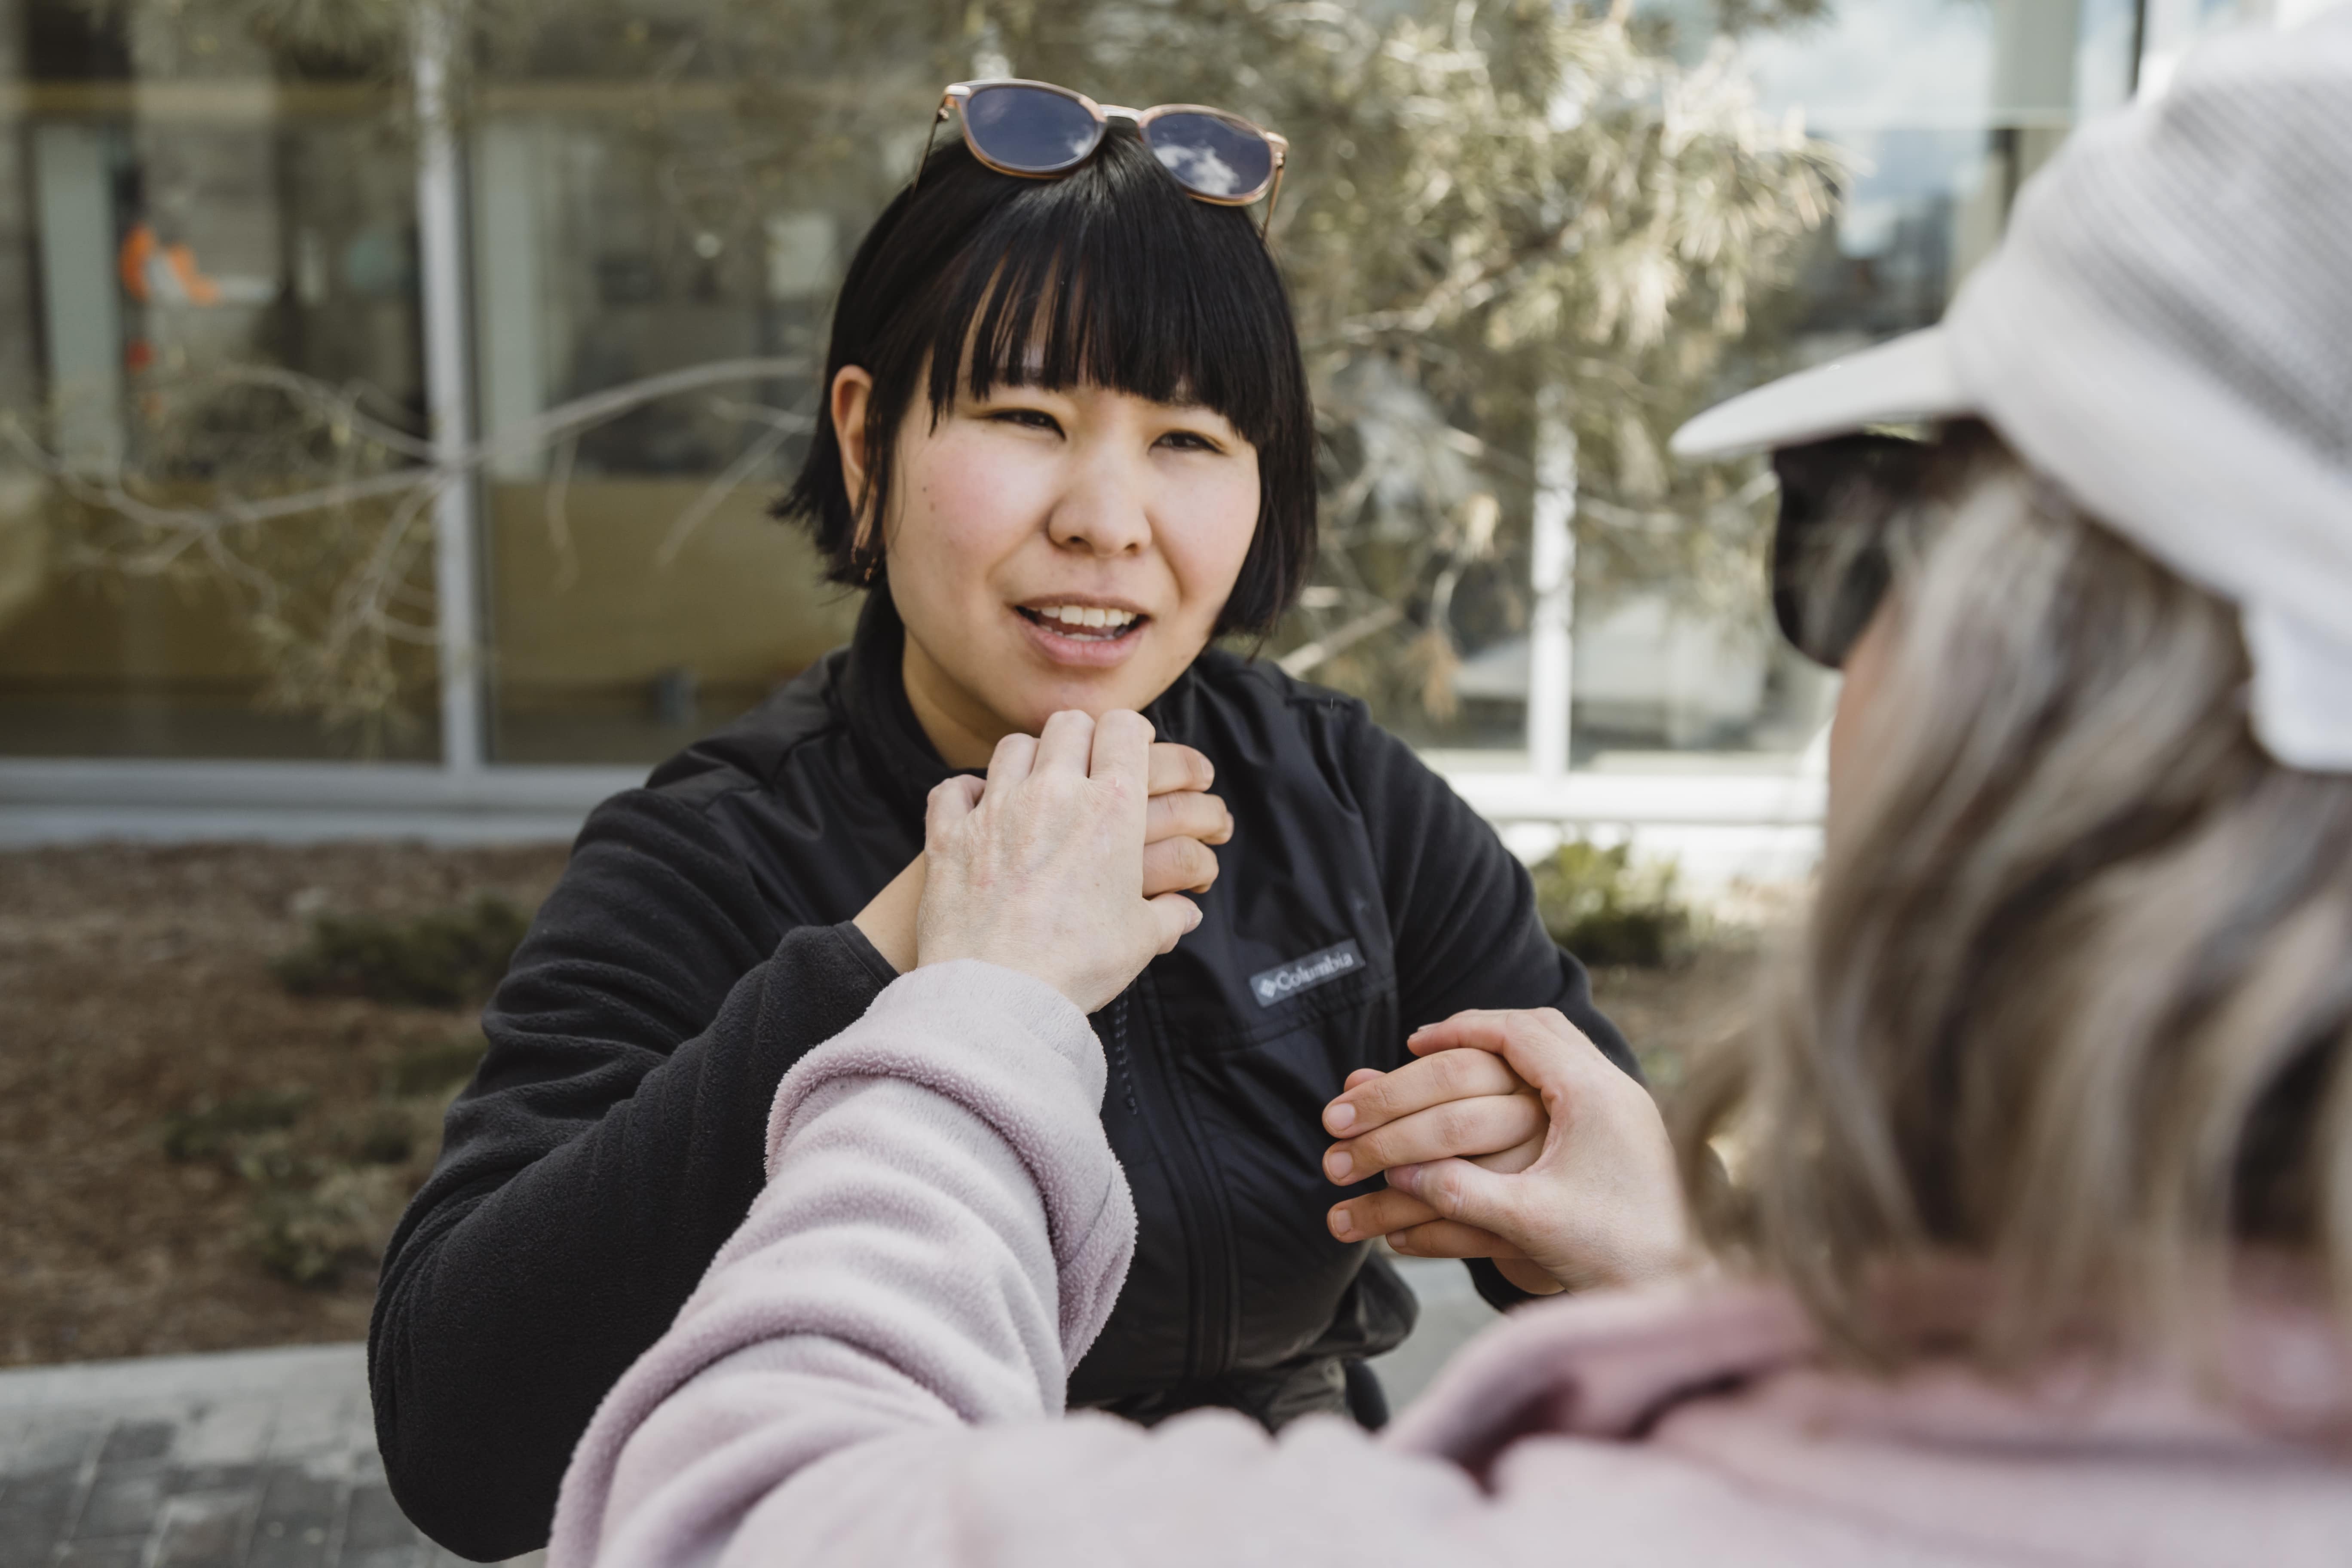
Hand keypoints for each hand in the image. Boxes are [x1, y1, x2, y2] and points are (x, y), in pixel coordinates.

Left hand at [853, 741, 1228, 972]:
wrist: (999, 994)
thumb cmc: (1076, 966)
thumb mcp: (1140, 940)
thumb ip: (1167, 915)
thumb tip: (1184, 913)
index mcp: (1111, 808)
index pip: (1124, 728)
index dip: (1131, 732)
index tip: (1130, 748)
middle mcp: (1053, 793)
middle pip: (1069, 725)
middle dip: (1082, 737)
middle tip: (1085, 765)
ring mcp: (996, 808)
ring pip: (1014, 745)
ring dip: (1029, 759)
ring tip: (1035, 787)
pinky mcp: (950, 833)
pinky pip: (954, 788)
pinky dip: (966, 793)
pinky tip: (978, 809)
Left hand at [1318, 1049, 1551, 1286]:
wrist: (1573, 1207)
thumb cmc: (1504, 1145)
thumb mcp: (1463, 1109)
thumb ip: (1409, 1093)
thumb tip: (1352, 1083)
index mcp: (1520, 1078)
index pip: (1449, 1073)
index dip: (1385, 1094)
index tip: (1332, 1118)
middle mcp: (1540, 1124)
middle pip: (1453, 1126)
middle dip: (1381, 1146)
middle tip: (1331, 1167)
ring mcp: (1547, 1179)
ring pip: (1458, 1187)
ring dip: (1386, 1206)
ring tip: (1336, 1220)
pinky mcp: (1544, 1229)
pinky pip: (1474, 1235)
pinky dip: (1425, 1238)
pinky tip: (1392, 1239)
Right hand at [1322, 1009, 1692, 1294]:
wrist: (1690, 1287)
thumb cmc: (1616, 1255)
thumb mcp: (1528, 1222)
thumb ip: (1460, 1193)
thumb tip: (1396, 1174)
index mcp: (1594, 1094)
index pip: (1519, 1031)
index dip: (1462, 1029)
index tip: (1417, 1040)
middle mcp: (1617, 1087)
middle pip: (1542, 1027)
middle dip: (1483, 1029)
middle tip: (1433, 1043)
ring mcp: (1628, 1105)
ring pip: (1562, 1048)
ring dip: (1511, 1048)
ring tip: (1464, 1063)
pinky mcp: (1631, 1128)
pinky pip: (1576, 1076)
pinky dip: (1534, 1074)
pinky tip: (1508, 1099)